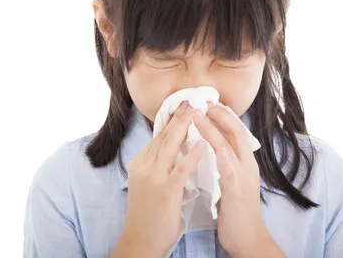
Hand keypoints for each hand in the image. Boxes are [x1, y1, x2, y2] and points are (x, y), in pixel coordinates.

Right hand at [112, 101, 206, 257]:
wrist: (140, 241)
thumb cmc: (148, 216)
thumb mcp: (148, 185)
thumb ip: (160, 167)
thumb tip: (175, 152)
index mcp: (140, 164)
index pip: (157, 136)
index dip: (170, 120)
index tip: (181, 106)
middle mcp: (144, 167)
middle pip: (163, 136)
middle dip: (178, 117)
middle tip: (190, 100)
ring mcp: (154, 178)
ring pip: (169, 145)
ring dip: (184, 126)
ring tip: (196, 111)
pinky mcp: (165, 191)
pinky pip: (181, 168)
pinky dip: (192, 154)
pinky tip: (203, 144)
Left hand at [192, 103, 285, 257]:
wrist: (250, 240)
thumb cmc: (237, 214)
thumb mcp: (233, 184)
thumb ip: (226, 167)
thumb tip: (212, 153)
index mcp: (246, 164)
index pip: (237, 132)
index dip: (224, 116)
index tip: (210, 104)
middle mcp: (247, 165)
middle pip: (236, 131)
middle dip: (219, 114)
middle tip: (204, 101)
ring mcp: (243, 176)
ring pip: (228, 144)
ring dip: (211, 127)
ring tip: (197, 114)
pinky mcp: (235, 189)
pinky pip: (227, 166)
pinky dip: (217, 152)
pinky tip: (206, 143)